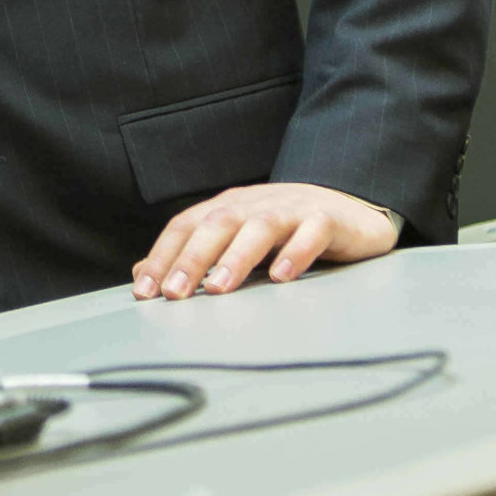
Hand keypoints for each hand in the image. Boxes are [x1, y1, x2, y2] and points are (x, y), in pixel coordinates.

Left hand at [131, 182, 398, 299]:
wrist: (351, 209)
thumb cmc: (287, 230)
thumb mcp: (236, 241)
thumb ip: (193, 257)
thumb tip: (143, 276)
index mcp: (229, 207)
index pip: (187, 226)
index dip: (163, 256)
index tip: (145, 291)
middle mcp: (256, 203)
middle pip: (218, 224)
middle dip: (193, 258)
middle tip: (174, 292)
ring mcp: (293, 208)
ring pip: (261, 227)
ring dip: (237, 257)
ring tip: (219, 287)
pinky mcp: (329, 219)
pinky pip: (312, 232)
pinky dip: (296, 252)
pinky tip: (282, 276)